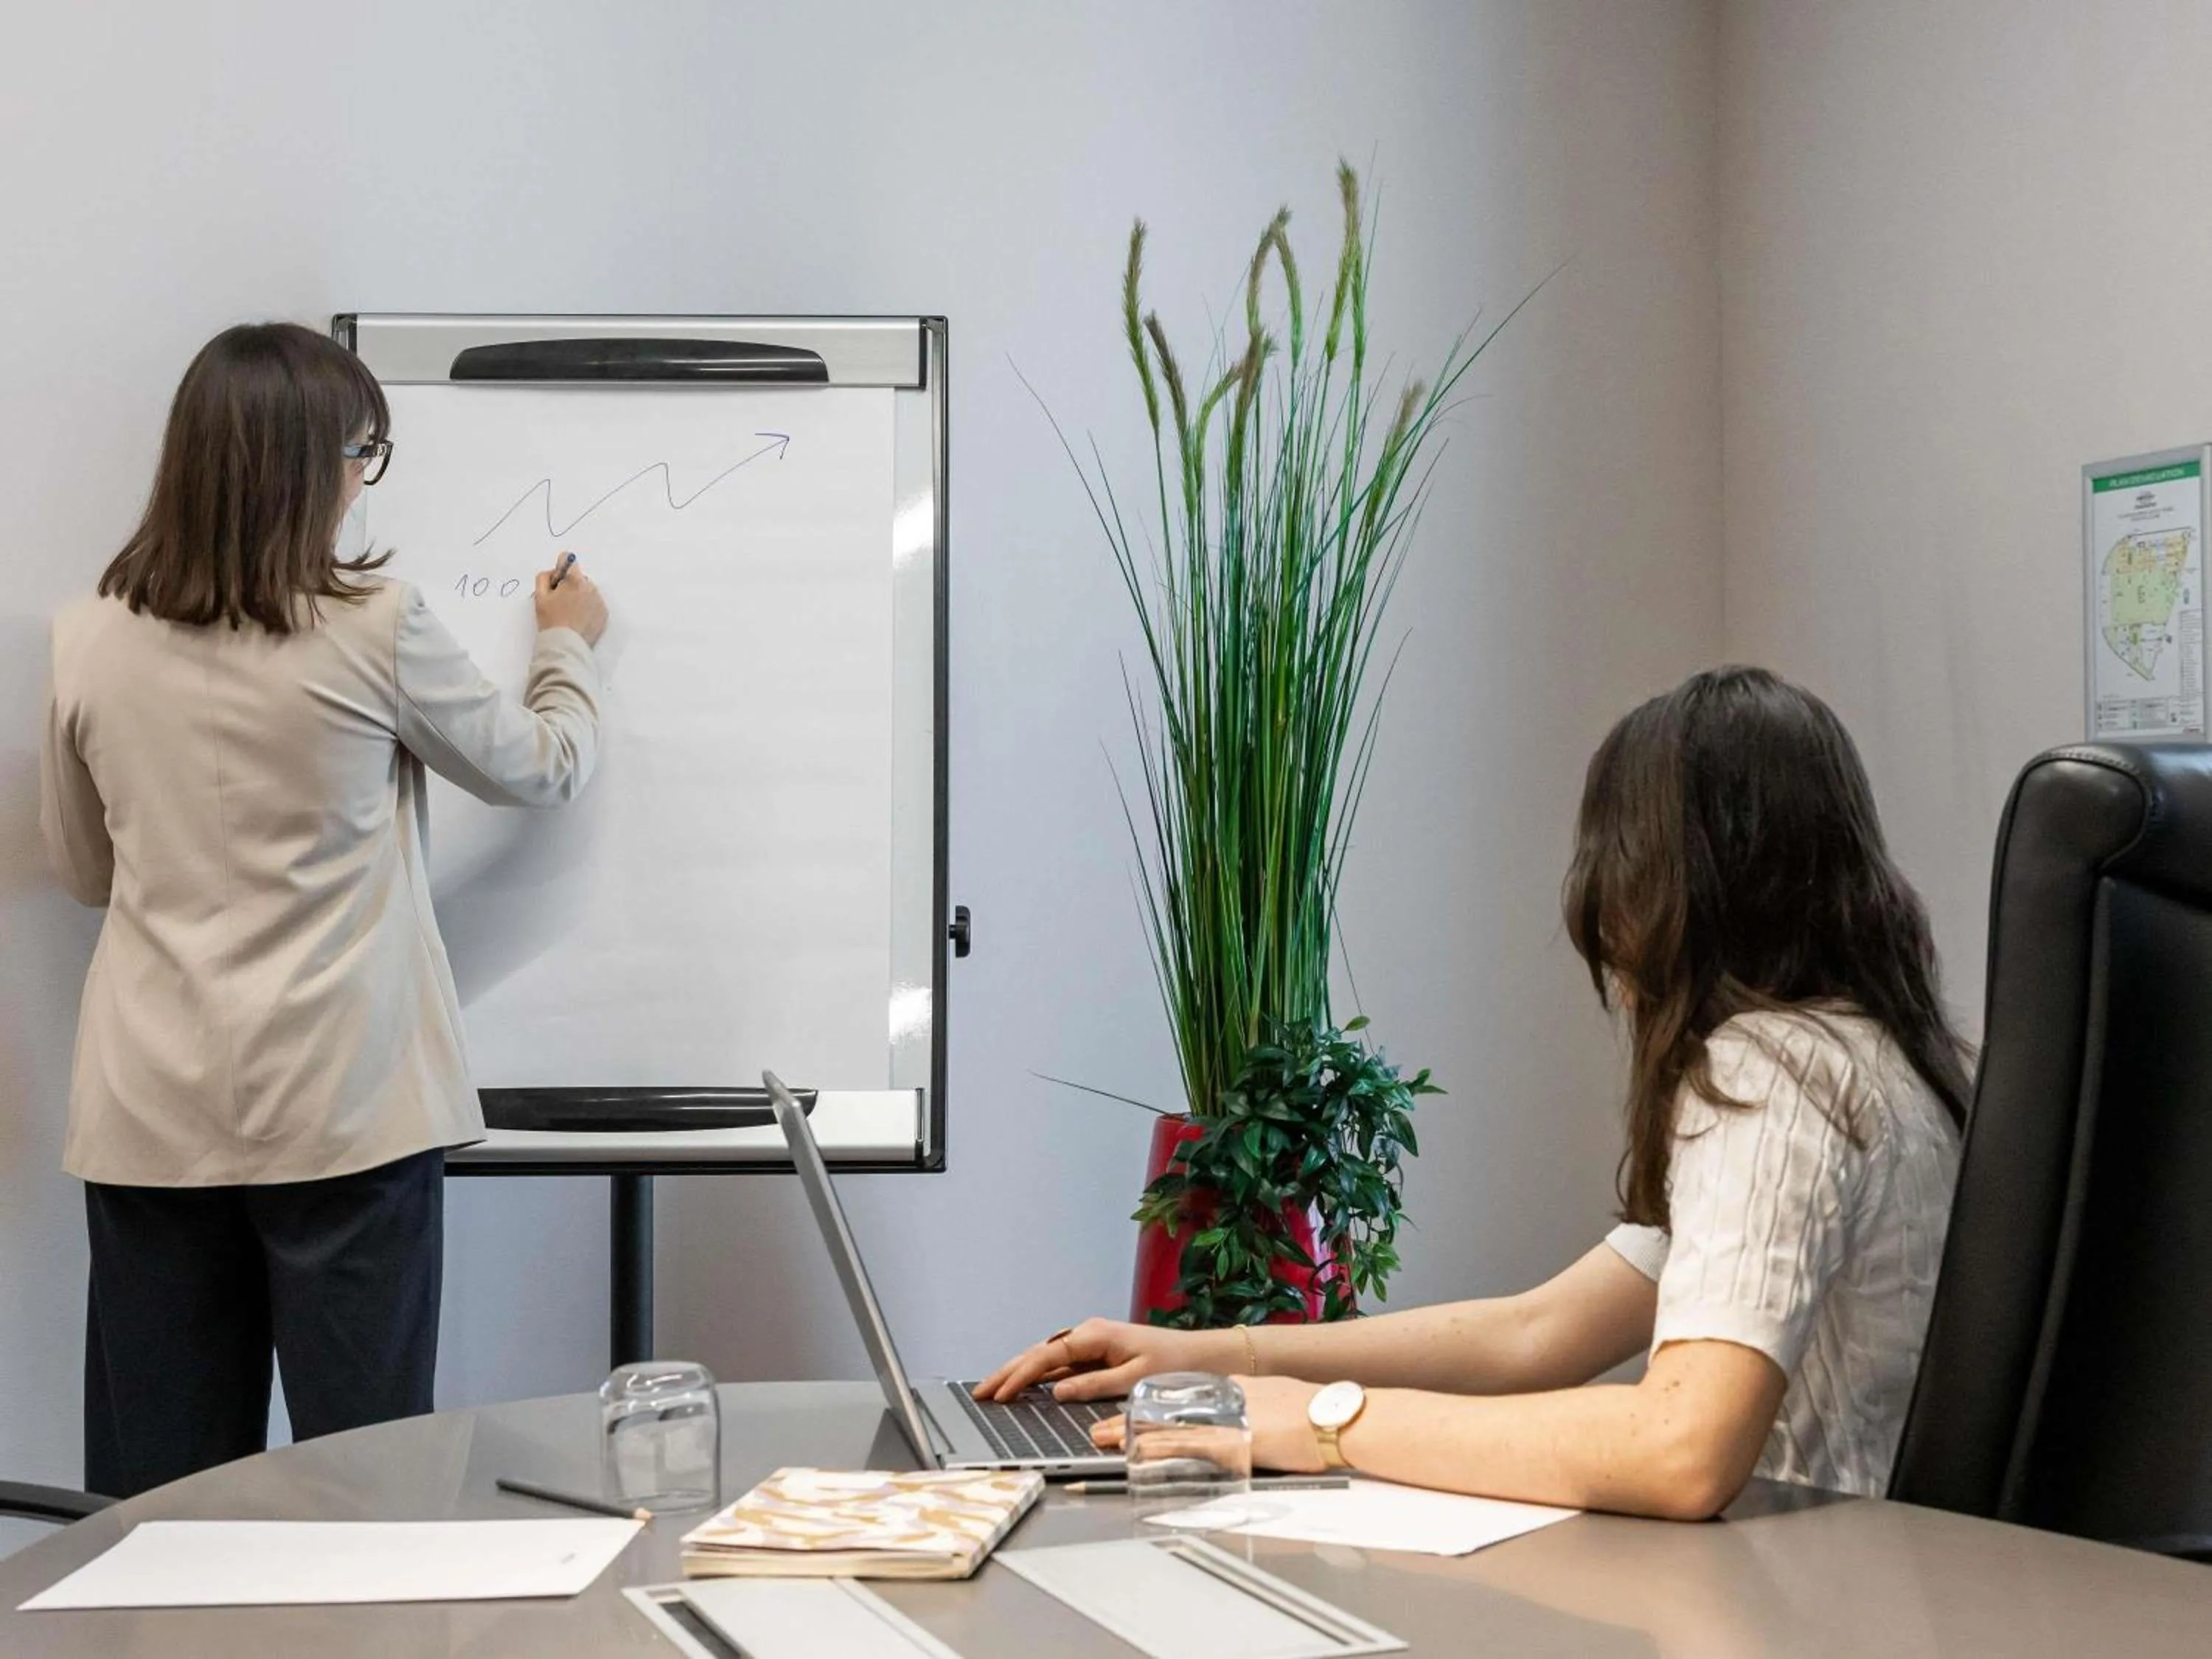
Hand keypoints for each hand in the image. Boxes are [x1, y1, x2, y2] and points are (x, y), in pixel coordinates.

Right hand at [535, 555, 607, 644]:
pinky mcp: (604, 613)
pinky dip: (588, 609)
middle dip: (570, 586)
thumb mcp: (539, 596)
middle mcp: (590, 587)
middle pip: (579, 578)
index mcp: (575, 580)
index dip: (560, 570)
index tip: (557, 581)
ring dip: (580, 597)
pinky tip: (579, 620)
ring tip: (570, 614)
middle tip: (560, 603)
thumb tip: (554, 572)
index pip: (568, 560)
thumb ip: (544, 577)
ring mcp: (599, 600)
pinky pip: (595, 604)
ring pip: (588, 591)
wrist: (566, 644)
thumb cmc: (551, 620)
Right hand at [972, 1317, 1227, 1403]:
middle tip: (980, 1392)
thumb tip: (1056, 1392)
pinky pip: (1060, 1364)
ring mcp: (1091, 1342)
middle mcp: (1088, 1334)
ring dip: (1019, 1372)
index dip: (1020, 1376)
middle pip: (1039, 1353)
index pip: (1047, 1356)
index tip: (999, 1394)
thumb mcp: (1135, 1379)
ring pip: (1046, 1357)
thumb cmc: (1174, 1365)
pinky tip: (1024, 1385)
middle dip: (1008, 1372)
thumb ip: (1094, 1385)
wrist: (1203, 1355)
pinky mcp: (1097, 1353)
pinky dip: (1038, 1374)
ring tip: (993, 1389)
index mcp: (1095, 1334)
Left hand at [1083, 1375, 1327, 1467]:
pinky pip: (1184, 1448)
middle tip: (1103, 1426)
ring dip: (1132, 1435)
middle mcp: (1225, 1399)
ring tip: (1103, 1438)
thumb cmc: (1321, 1413)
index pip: (1188, 1397)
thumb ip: (1263, 1406)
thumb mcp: (1284, 1400)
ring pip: (1167, 1426)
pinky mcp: (1229, 1442)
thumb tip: (1258, 1415)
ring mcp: (1223, 1420)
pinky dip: (1157, 1451)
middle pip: (1169, 1408)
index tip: (1135, 1413)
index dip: (1158, 1407)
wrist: (1336, 1417)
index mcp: (1239, 1389)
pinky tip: (1139, 1456)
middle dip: (1133, 1419)